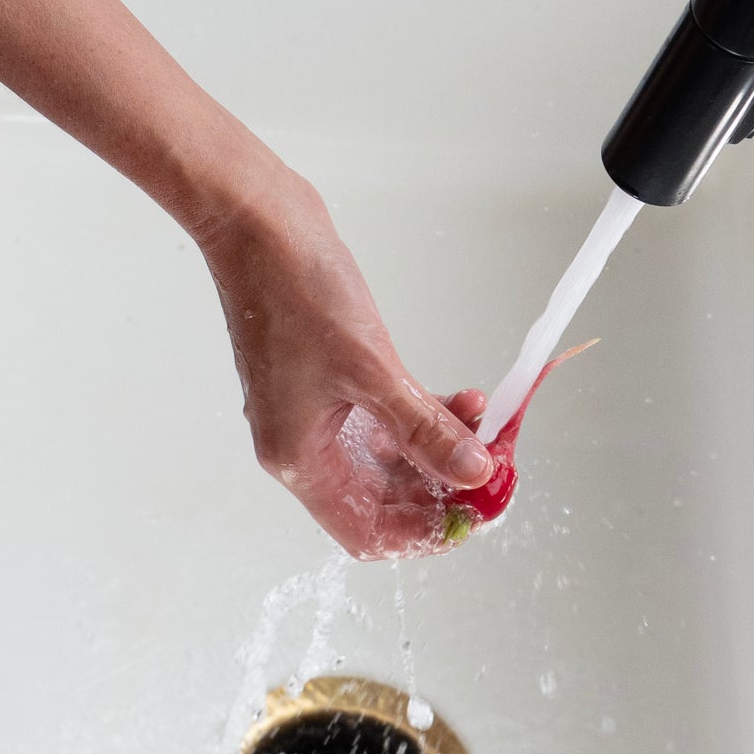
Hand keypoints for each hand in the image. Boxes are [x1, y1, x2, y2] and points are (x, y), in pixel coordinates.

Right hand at [197, 161, 491, 557]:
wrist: (257, 220)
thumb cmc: (295, 291)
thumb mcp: (372, 368)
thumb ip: (424, 428)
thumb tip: (473, 473)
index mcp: (300, 460)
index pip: (368, 532)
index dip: (424, 533)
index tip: (474, 511)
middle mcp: (305, 448)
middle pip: (385, 500)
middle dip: (444, 488)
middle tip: (497, 469)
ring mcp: (317, 416)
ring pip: (393, 459)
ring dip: (442, 449)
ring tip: (488, 427)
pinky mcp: (331, 383)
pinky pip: (387, 421)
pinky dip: (426, 417)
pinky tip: (465, 401)